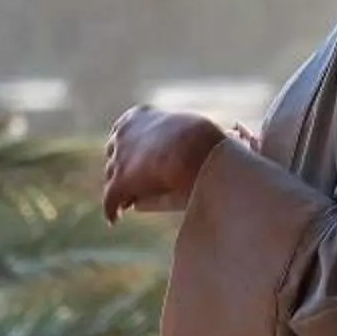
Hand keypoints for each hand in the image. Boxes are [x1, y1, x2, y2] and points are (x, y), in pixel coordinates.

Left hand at [99, 106, 229, 223]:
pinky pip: (110, 200)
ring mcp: (118, 158)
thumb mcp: (196, 130)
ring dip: (118, 188)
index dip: (130, 145)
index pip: (124, 129)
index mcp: (138, 116)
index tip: (135, 157)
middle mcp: (123, 134)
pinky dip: (111, 210)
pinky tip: (114, 219)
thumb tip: (226, 135)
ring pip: (112, 176)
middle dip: (121, 166)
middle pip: (114, 152)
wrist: (193, 149)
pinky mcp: (119, 182)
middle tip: (131, 182)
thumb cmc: (204, 138)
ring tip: (125, 203)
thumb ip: (193, 135)